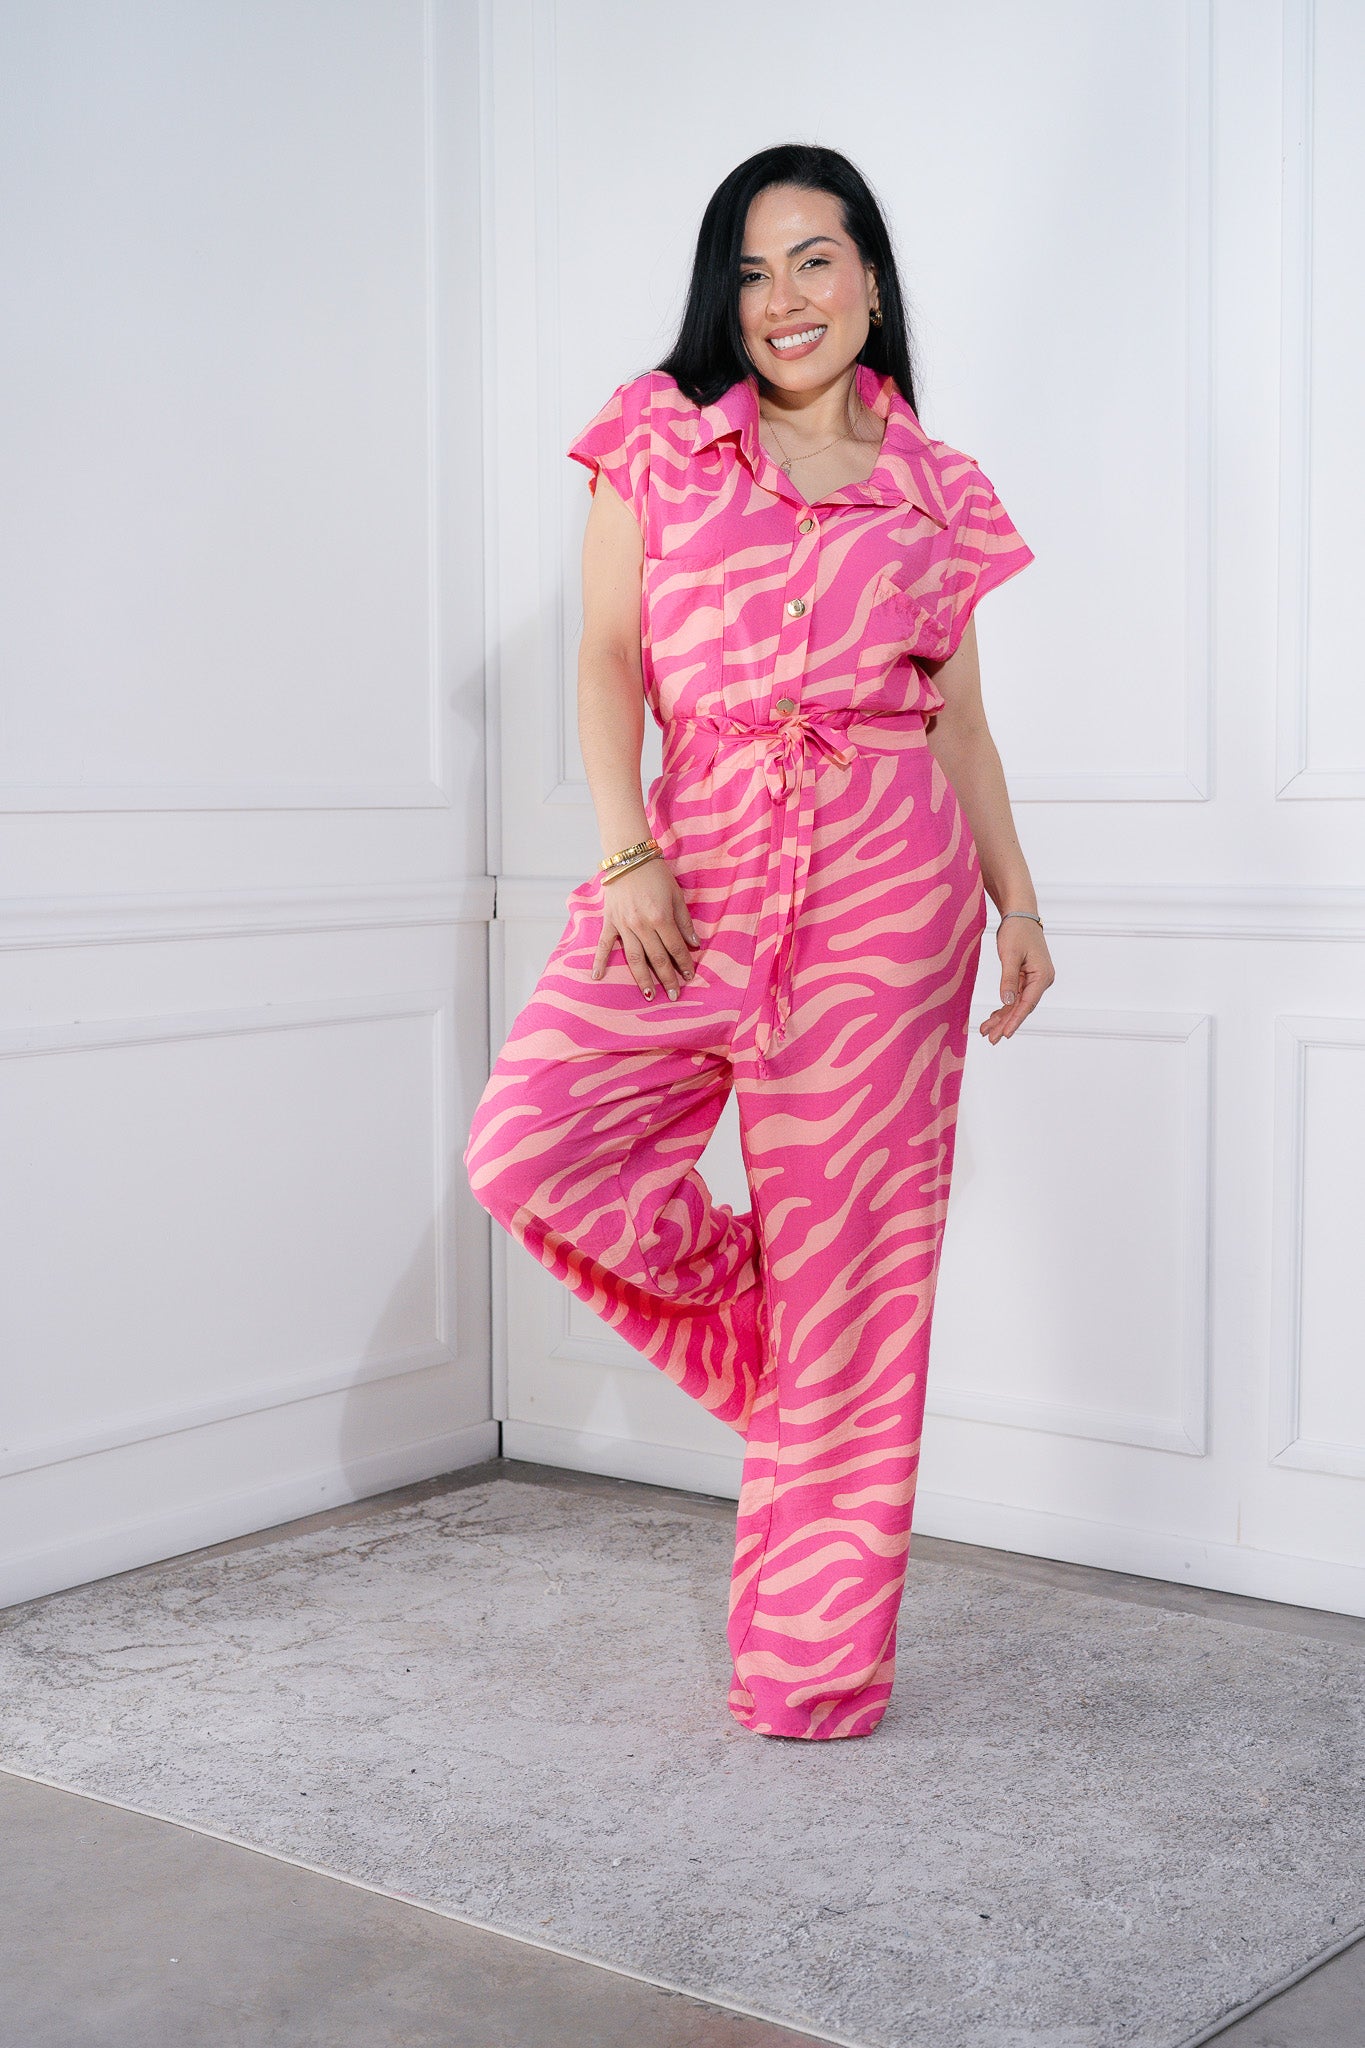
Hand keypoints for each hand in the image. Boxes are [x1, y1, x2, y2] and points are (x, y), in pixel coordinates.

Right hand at [592, 855, 702, 999]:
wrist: (629, 857)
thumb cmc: (656, 874)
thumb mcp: (677, 895)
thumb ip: (684, 921)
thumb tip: (694, 944)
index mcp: (660, 918)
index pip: (675, 948)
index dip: (684, 964)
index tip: (690, 976)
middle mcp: (642, 925)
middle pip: (657, 958)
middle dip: (667, 978)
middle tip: (675, 995)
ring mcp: (623, 925)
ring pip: (634, 958)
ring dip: (642, 979)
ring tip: (650, 995)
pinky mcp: (609, 922)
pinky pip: (603, 945)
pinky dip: (599, 961)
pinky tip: (597, 977)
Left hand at [979, 916, 1053, 1042]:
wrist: (1020, 914)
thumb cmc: (1017, 931)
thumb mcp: (1009, 954)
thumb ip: (1008, 979)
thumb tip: (1007, 1001)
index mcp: (1042, 976)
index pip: (1028, 1003)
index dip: (1015, 1020)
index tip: (1005, 1035)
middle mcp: (1041, 980)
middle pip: (1022, 1007)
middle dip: (1005, 1023)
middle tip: (991, 1039)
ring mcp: (1034, 980)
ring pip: (1017, 1004)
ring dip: (1002, 1017)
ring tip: (986, 1032)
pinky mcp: (1026, 977)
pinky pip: (1015, 996)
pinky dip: (1003, 1006)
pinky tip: (992, 1018)